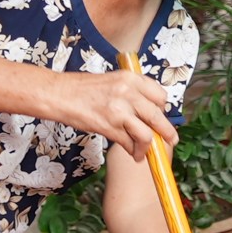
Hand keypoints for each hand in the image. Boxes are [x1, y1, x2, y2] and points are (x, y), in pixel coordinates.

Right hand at [57, 71, 177, 161]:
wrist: (60, 94)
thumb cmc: (84, 88)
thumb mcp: (114, 80)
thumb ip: (133, 92)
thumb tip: (149, 112)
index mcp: (131, 79)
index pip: (160, 96)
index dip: (162, 109)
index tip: (160, 117)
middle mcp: (128, 93)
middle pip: (157, 116)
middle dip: (167, 132)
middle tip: (171, 140)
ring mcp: (119, 111)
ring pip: (146, 134)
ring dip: (148, 147)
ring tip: (145, 152)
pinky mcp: (109, 126)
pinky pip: (129, 143)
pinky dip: (134, 151)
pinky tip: (133, 154)